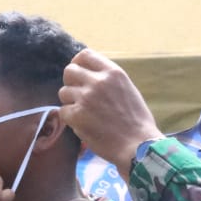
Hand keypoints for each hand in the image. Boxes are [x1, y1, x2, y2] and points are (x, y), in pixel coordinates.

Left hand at [58, 49, 163, 177]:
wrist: (137, 145)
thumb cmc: (137, 121)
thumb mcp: (127, 89)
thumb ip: (109, 80)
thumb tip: (90, 76)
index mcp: (113, 72)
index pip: (85, 55)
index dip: (78, 63)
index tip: (79, 74)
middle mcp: (98, 81)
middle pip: (69, 71)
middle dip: (71, 82)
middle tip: (77, 95)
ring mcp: (86, 97)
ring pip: (63, 92)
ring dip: (70, 102)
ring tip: (84, 113)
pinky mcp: (77, 115)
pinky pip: (63, 111)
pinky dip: (70, 119)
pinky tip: (83, 125)